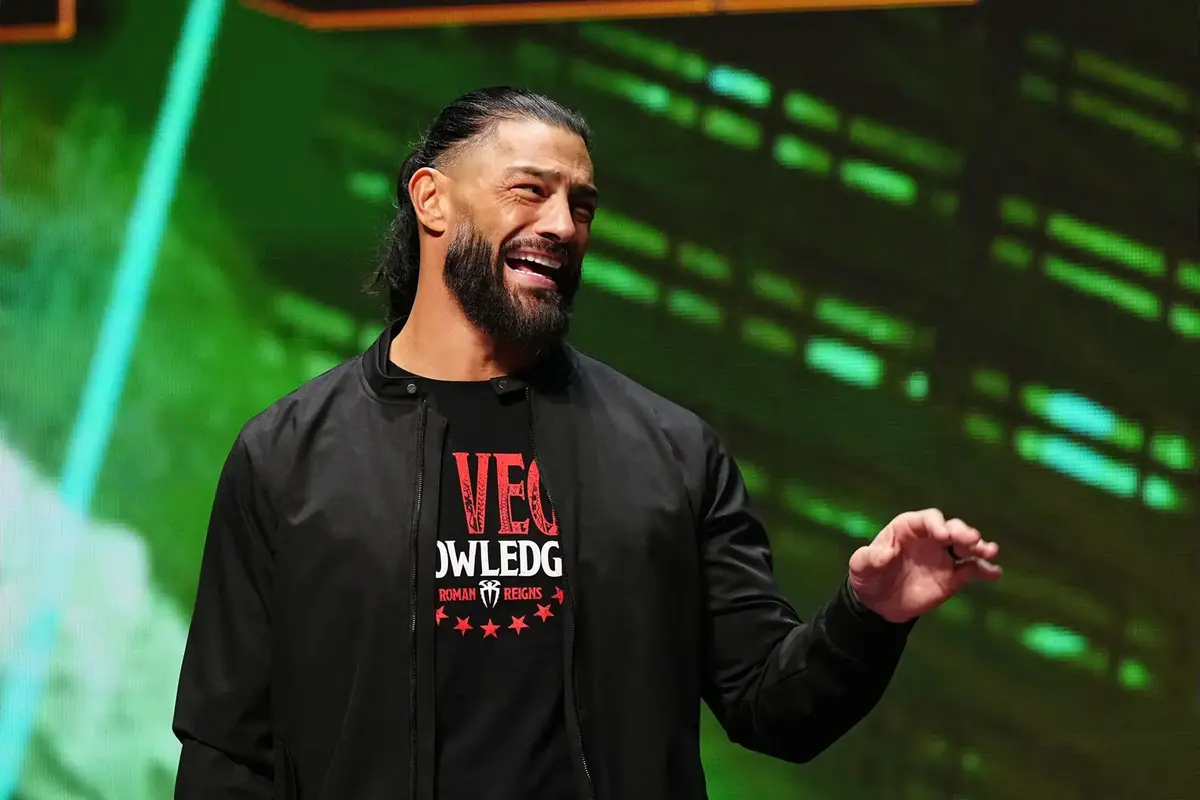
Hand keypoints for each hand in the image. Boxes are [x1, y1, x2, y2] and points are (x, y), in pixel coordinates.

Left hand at [848, 508, 1000, 622]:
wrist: (878, 603)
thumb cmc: (868, 576)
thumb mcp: (861, 567)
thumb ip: (870, 558)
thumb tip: (885, 553)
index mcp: (908, 528)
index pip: (926, 519)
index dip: (936, 524)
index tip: (943, 535)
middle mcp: (930, 538)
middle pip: (951, 528)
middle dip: (962, 532)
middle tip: (971, 540)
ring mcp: (944, 557)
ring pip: (966, 546)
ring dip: (978, 546)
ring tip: (988, 551)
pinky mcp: (953, 577)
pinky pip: (972, 570)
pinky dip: (985, 570)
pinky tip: (995, 572)